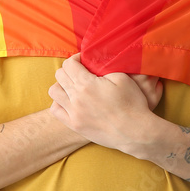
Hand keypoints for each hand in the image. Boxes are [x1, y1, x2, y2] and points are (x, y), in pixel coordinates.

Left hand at [47, 53, 161, 151]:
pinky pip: (56, 111)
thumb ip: (104, 68)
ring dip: (62, 85)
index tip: (84, 60)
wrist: (135, 132)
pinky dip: (59, 102)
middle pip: (60, 75)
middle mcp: (76, 98)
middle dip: (69, 69)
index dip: (76, 58)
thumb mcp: (121, 78)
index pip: (69, 64)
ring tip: (73, 86)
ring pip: (54, 92)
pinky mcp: (75, 125)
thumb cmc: (132, 103)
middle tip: (80, 71)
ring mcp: (74, 113)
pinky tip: (70, 101)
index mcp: (87, 84)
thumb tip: (94, 63)